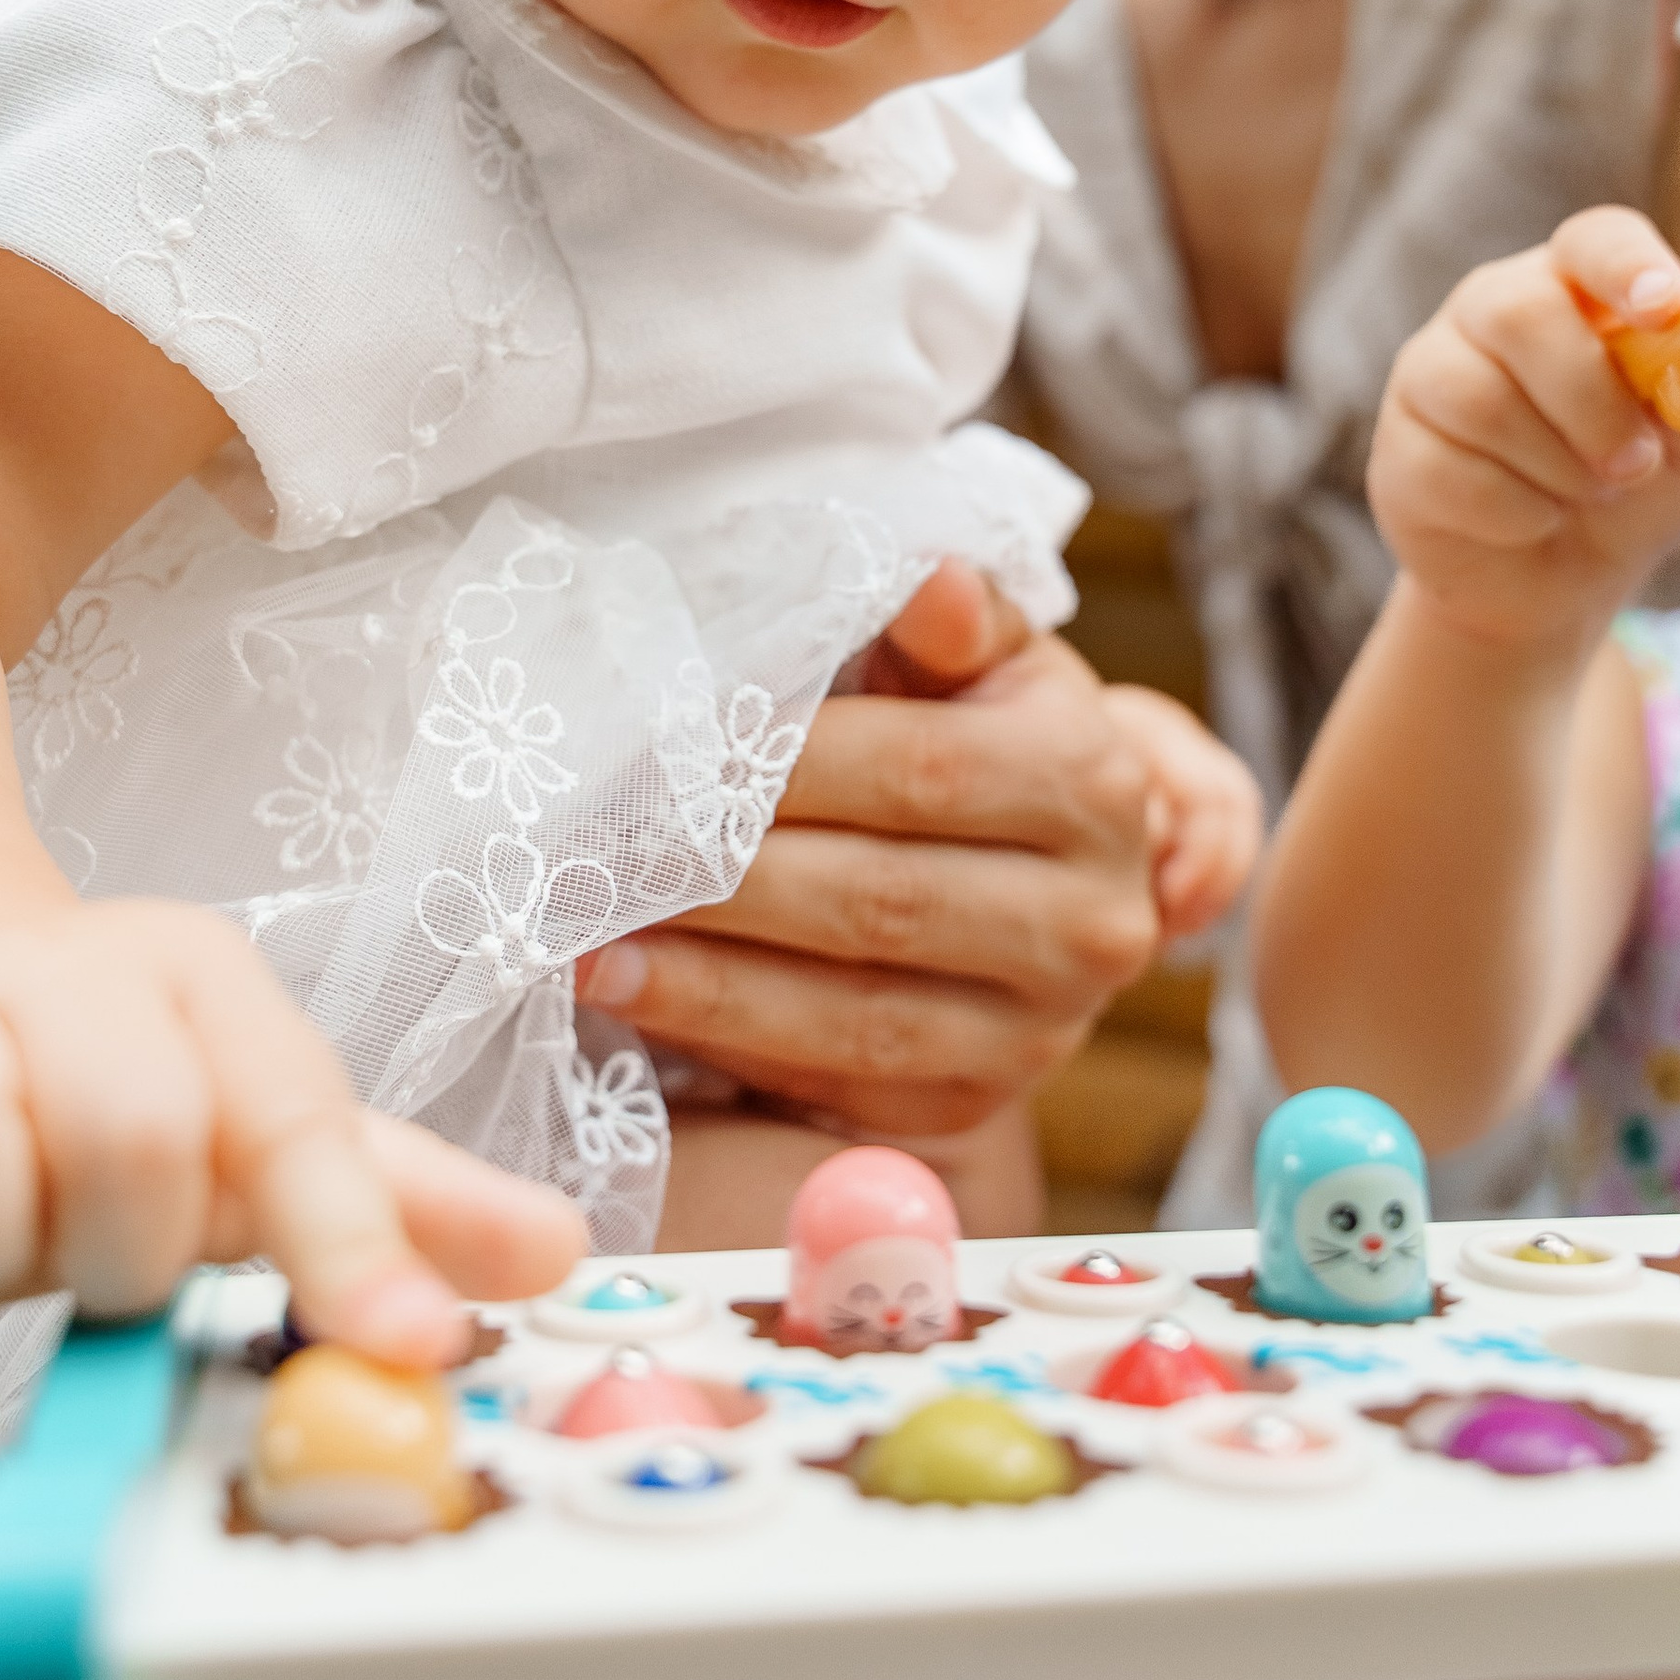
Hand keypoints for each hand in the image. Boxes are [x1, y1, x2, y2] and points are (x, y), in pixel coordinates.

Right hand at [0, 899, 585, 1360]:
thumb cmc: (115, 1097)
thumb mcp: (259, 1130)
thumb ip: (392, 1203)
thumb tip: (551, 1256)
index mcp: (191, 987)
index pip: (291, 1124)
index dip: (349, 1247)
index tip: (404, 1350)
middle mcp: (43, 982)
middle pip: (124, 1128)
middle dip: (123, 1247)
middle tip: (93, 1264)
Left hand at [580, 564, 1173, 1137]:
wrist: (1033, 882)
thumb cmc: (977, 737)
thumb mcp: (980, 665)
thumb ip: (947, 625)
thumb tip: (929, 576)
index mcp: (1092, 781)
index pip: (919, 771)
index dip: (785, 765)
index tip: (667, 752)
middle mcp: (1089, 919)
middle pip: (878, 899)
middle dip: (723, 879)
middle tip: (598, 854)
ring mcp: (1037, 1030)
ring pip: (854, 1012)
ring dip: (705, 981)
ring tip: (588, 944)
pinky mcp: (971, 1104)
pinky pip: (837, 1079)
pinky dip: (726, 1039)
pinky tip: (639, 995)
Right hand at [1371, 204, 1679, 651]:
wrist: (1559, 584)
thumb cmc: (1633, 493)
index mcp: (1576, 288)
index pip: (1593, 241)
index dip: (1627, 266)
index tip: (1666, 311)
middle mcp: (1493, 308)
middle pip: (1520, 313)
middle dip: (1590, 401)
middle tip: (1634, 464)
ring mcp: (1432, 371)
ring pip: (1483, 401)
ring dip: (1558, 470)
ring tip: (1580, 495)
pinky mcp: (1398, 443)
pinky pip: (1452, 472)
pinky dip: (1516, 515)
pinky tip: (1529, 520)